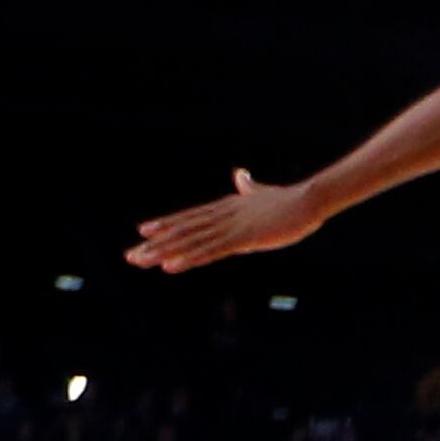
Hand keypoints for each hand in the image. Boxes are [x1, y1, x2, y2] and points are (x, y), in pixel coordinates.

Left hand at [125, 170, 328, 273]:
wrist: (309, 200)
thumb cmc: (291, 200)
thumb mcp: (264, 194)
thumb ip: (249, 187)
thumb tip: (240, 174)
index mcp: (226, 207)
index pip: (190, 217)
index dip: (166, 224)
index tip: (144, 231)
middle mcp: (221, 216)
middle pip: (182, 230)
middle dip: (156, 243)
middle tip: (131, 255)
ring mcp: (230, 227)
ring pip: (189, 241)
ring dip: (163, 253)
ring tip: (140, 261)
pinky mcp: (242, 239)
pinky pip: (208, 251)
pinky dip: (187, 258)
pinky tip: (170, 266)